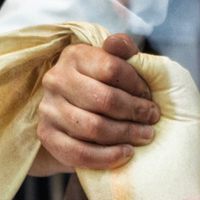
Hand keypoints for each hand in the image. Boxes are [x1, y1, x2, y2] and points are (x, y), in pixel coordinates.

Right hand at [32, 33, 159, 173]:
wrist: (80, 115)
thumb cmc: (107, 86)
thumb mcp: (118, 63)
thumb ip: (124, 50)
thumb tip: (117, 43)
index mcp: (74, 55)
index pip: (112, 68)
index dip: (137, 85)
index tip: (150, 97)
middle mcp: (55, 79)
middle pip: (104, 99)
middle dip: (135, 112)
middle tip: (152, 119)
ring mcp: (48, 109)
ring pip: (93, 127)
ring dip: (126, 134)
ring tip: (145, 136)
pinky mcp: (47, 136)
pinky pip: (80, 153)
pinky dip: (107, 157)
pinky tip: (126, 153)